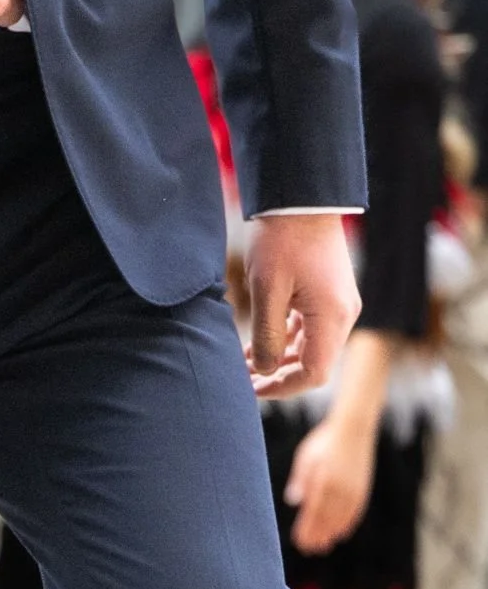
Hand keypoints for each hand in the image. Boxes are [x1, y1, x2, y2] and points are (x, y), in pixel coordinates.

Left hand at [243, 214, 358, 396]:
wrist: (301, 199)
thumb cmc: (281, 241)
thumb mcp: (266, 291)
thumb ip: (266, 335)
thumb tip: (262, 370)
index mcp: (332, 318)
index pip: (314, 373)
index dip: (283, 387)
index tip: (253, 389)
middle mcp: (344, 315)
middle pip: (315, 362)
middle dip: (279, 374)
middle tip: (244, 378)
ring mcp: (340, 303)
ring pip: (312, 345)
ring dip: (281, 355)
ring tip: (246, 360)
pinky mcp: (331, 293)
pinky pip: (312, 326)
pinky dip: (288, 336)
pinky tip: (261, 337)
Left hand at [284, 412, 375, 553]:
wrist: (354, 428)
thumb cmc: (324, 441)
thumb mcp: (306, 457)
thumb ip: (301, 480)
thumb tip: (293, 502)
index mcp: (324, 481)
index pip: (314, 512)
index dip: (307, 529)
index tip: (300, 542)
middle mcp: (340, 489)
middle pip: (327, 519)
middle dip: (318, 536)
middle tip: (309, 549)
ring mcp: (354, 490)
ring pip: (342, 518)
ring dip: (332, 533)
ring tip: (323, 545)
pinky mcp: (363, 488)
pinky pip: (355, 512)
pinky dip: (347, 524)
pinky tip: (341, 533)